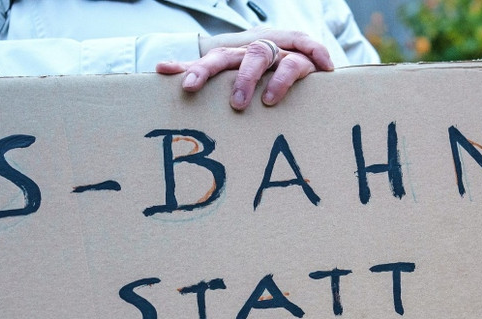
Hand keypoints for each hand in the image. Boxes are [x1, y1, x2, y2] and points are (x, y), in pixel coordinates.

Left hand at [157, 29, 334, 110]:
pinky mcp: (302, 56)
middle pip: (244, 56)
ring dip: (272, 78)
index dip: (201, 71)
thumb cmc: (252, 71)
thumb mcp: (226, 70)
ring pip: (272, 56)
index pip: (215, 59)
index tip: (187, 88)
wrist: (289, 52)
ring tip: (267, 102)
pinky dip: (315, 56)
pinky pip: (307, 52)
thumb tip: (159, 69)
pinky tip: (322, 70)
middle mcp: (255, 50)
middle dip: (240, 78)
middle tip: (236, 104)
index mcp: (234, 55)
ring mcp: (279, 52)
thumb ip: (196, 70)